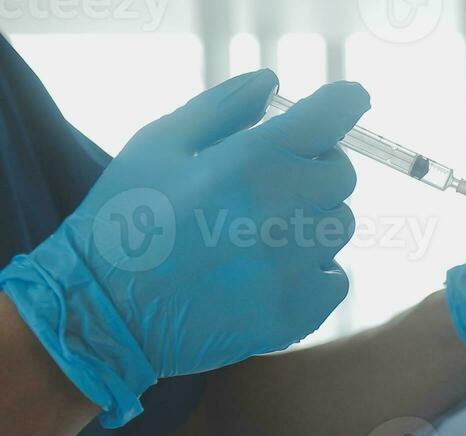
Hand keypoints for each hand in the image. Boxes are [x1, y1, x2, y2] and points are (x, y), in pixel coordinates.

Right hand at [0, 70, 368, 425]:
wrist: (106, 314)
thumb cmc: (127, 219)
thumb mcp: (159, 144)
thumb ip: (223, 108)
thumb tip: (273, 83)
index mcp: (247, 164)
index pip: (327, 120)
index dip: (343, 105)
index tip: (351, 100)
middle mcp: (280, 214)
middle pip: (341, 175)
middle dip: (315, 169)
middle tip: (273, 181)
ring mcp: (293, 268)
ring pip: (339, 226)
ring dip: (312, 221)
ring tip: (257, 233)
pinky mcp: (298, 313)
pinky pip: (336, 278)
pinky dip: (313, 272)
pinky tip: (265, 273)